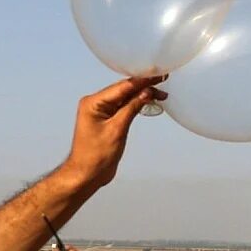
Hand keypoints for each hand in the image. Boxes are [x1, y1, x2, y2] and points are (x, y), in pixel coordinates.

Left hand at [60, 77, 165, 192]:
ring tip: (161, 93)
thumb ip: (132, 108)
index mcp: (93, 102)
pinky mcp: (106, 120)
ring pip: (124, 98)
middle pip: (123, 90)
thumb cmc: (97, 155)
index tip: (158, 75)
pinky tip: (148, 101)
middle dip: (143, 86)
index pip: (122, 87)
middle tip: (163, 80)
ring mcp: (100, 111)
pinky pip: (123, 107)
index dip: (141, 81)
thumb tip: (146, 92)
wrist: (87, 174)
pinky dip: (135, 104)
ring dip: (141, 95)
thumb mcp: (117, 129)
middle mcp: (95, 103)